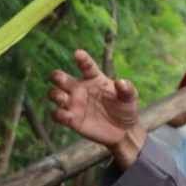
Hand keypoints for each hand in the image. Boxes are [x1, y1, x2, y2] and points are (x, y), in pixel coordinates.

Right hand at [48, 49, 147, 165]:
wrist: (123, 131)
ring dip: (54, 95)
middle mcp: (80, 88)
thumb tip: (121, 82)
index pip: (86, 65)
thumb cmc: (126, 109)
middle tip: (61, 79)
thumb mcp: (131, 98)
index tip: (78, 54)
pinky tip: (69, 116)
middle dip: (57, 76)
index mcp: (95, 78)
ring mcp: (74, 104)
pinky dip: (59, 115)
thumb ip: (127, 89)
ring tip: (63, 98)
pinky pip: (57, 115)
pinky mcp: (71, 120)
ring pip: (54, 95)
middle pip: (61, 78)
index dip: (82, 59)